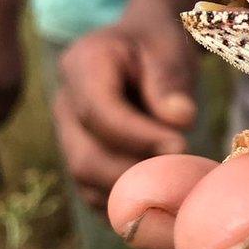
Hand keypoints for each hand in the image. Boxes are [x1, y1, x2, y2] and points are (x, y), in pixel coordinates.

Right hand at [54, 0, 198, 208]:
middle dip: (135, 172)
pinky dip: (127, 203)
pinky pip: (95, 193)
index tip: (181, 145)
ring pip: (88, 181)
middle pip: (86, 156)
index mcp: (83, 65)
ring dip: (133, 193)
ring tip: (177, 188)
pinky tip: (163, 201)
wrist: (144, 48)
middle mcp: (65, 104)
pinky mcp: (83, 158)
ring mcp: (69, 135)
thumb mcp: (169, 48)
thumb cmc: (159, 45)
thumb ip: (171, 81)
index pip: (99, 112)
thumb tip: (180, 120)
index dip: (138, 136)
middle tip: (182, 175)